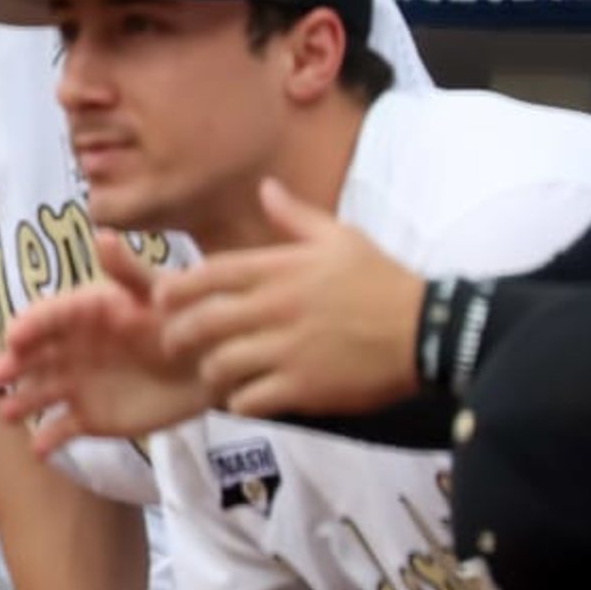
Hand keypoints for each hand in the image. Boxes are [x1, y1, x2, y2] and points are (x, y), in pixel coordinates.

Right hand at [0, 236, 209, 449]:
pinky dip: (49, 440)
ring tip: (10, 413)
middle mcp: (70, 349)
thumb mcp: (158, 292)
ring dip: (21, 402)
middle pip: (33, 357)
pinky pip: (62, 430)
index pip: (46, 318)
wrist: (211, 366)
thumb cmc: (182, 321)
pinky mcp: (91, 418)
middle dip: (13, 365)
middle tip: (0, 375)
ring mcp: (77, 385)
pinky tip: (40, 449)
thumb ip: (129, 271)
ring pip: (39, 393)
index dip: (29, 326)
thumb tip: (102, 235)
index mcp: (81, 315)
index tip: (15, 335)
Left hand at [152, 180, 427, 418]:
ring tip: (213, 375)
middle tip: (174, 345)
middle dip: (177, 337)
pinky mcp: (304, 387)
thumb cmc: (384, 281)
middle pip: (201, 324)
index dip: (174, 291)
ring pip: (219, 365)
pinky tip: (244, 398)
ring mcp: (287, 350)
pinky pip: (250, 399)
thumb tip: (266, 187)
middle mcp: (275, 308)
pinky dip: (239, 402)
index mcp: (279, 271)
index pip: (206, 276)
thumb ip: (295, 216)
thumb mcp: (341, 238)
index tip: (160, 301)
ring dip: (209, 373)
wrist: (430, 331)